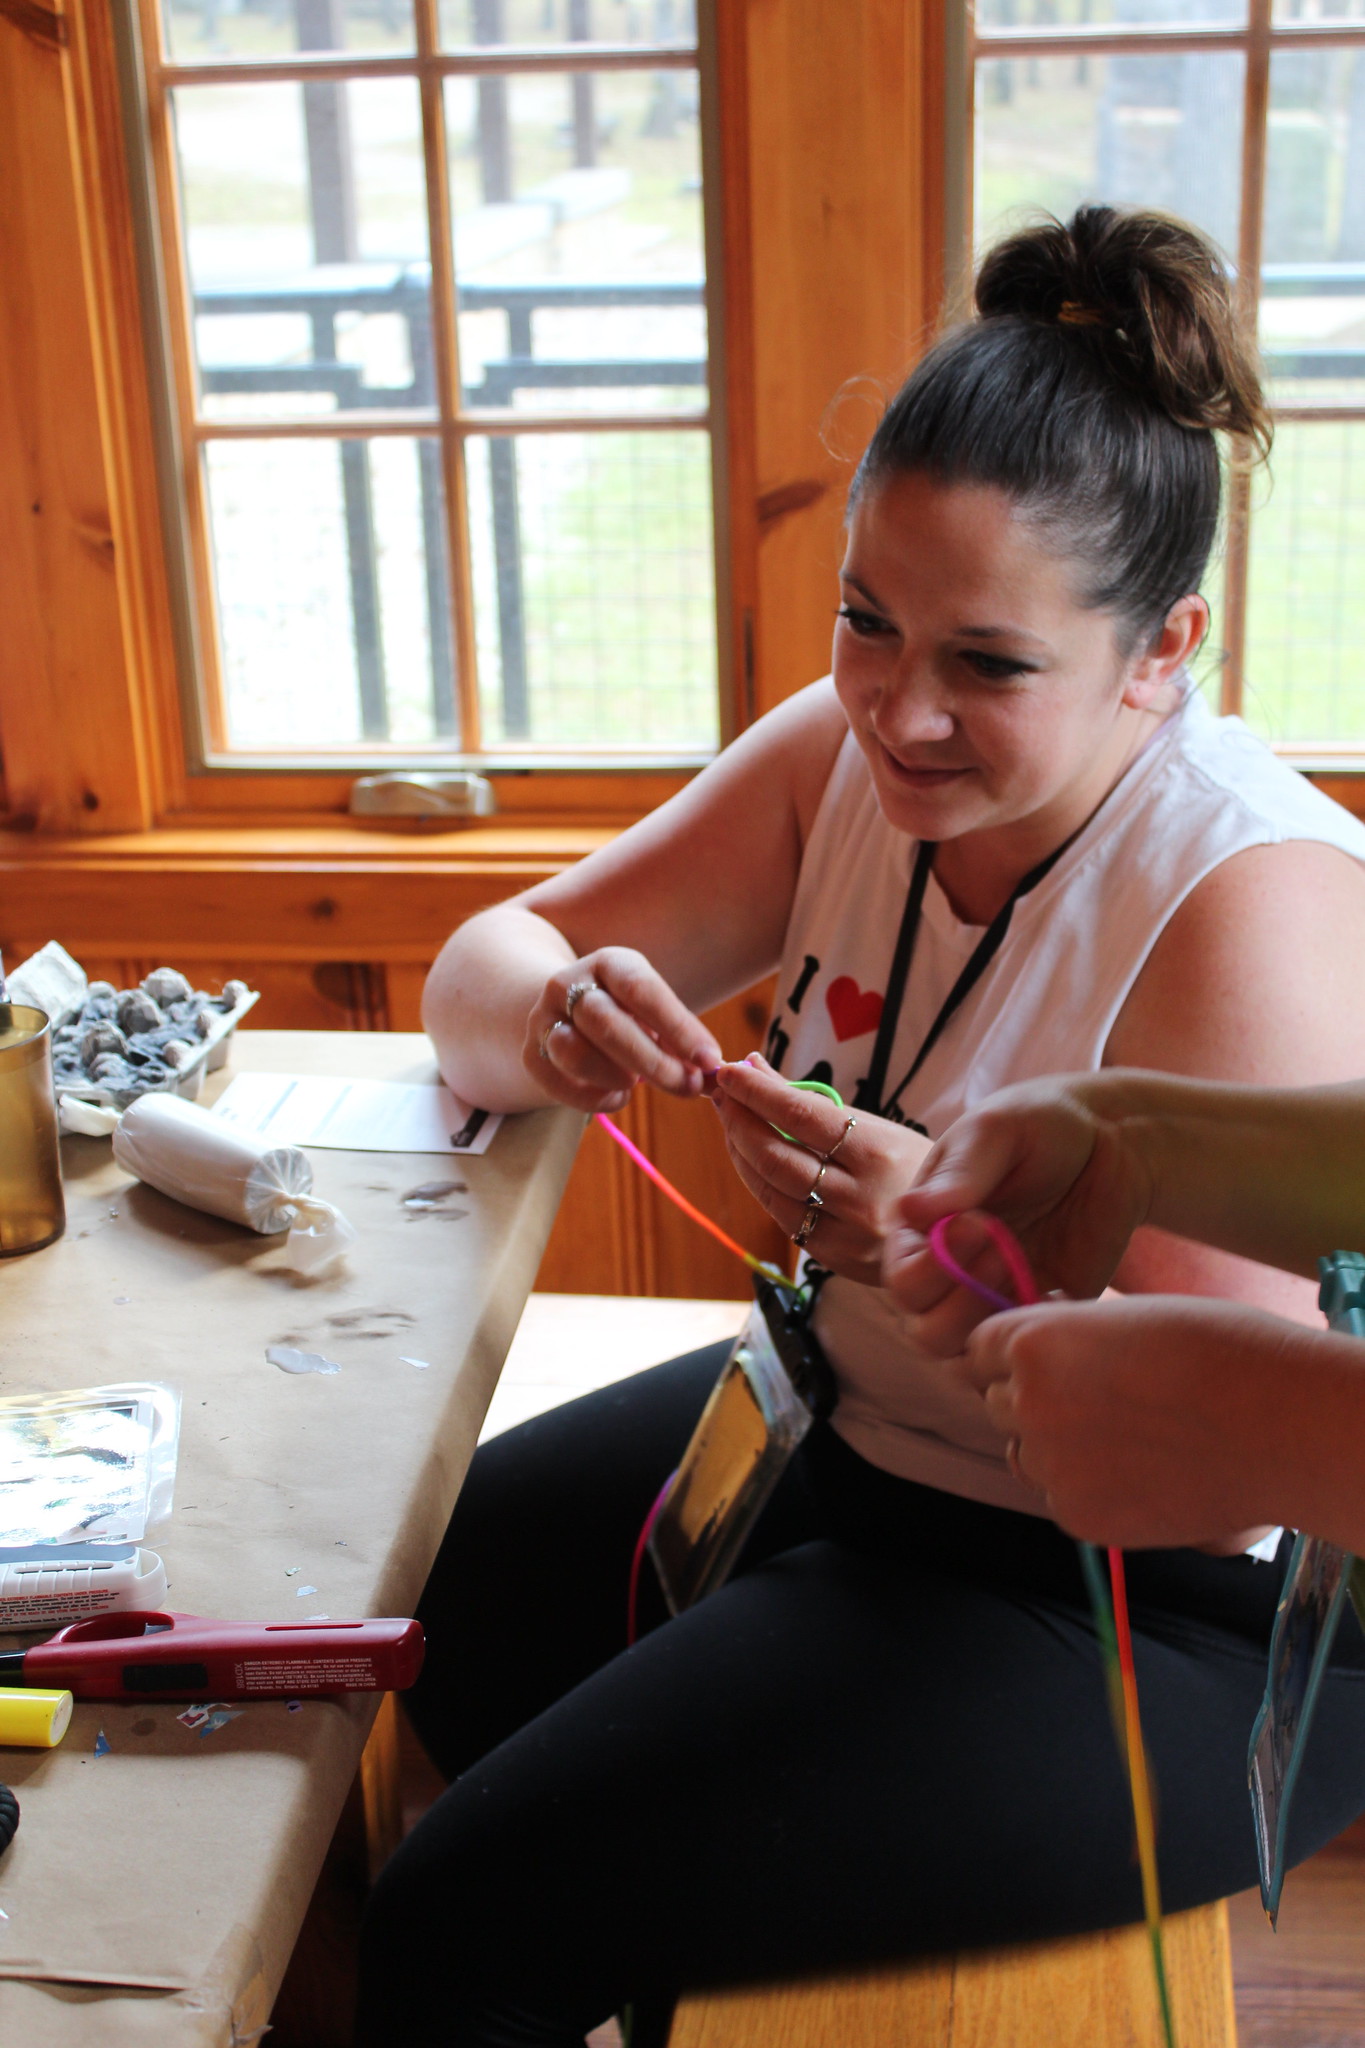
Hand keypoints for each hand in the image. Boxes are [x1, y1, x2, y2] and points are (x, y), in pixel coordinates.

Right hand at [523, 948, 723, 1113]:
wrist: (564, 1010)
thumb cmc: (629, 1015)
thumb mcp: (654, 1012)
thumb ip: (681, 1039)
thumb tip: (715, 1074)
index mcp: (609, 963)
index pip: (642, 990)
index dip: (678, 1027)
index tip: (710, 1059)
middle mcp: (568, 984)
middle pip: (606, 1023)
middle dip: (653, 1061)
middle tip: (688, 1087)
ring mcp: (543, 1019)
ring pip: (573, 1052)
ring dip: (615, 1075)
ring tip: (638, 1084)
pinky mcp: (530, 1055)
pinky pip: (558, 1083)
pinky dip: (593, 1098)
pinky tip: (617, 1095)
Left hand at [712, 1054, 931, 1283]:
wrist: (951, 1230)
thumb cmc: (908, 1165)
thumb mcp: (873, 1125)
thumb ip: (810, 1098)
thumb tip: (753, 1065)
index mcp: (879, 1152)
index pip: (803, 1115)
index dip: (758, 1092)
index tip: (729, 1073)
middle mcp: (863, 1197)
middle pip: (778, 1156)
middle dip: (740, 1121)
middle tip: (721, 1095)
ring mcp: (846, 1234)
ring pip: (771, 1190)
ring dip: (740, 1152)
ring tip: (730, 1123)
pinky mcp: (833, 1258)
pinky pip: (782, 1216)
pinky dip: (760, 1184)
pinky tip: (751, 1161)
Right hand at [881, 1077, 1153, 1354]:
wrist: (1112, 1143)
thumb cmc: (1040, 1125)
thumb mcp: (997, 1132)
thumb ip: (959, 1173)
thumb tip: (909, 1209)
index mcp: (922, 1230)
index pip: (901, 1280)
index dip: (935, 1266)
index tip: (980, 1221)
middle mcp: (948, 1272)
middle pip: (924, 1330)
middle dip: (962, 1299)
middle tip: (1004, 1250)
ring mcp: (993, 1297)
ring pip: (966, 1355)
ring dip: (992, 1322)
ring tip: (1025, 1269)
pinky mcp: (1038, 1311)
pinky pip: (1021, 1352)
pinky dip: (1034, 1336)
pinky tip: (1057, 1290)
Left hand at [957, 1295, 1287, 1550]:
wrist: (1276, 1422)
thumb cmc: (1214, 1350)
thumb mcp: (1121, 1319)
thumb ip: (1065, 1338)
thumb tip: (1035, 1351)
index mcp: (1031, 1342)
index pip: (982, 1350)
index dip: (1015, 1356)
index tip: (1050, 1363)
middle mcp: (1026, 1405)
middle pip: (1001, 1406)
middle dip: (1036, 1403)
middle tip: (1105, 1404)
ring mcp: (1051, 1467)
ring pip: (1027, 1458)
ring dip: (1059, 1451)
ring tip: (1133, 1441)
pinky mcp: (1081, 1518)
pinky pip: (1062, 1502)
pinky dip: (1092, 1493)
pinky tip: (1146, 1474)